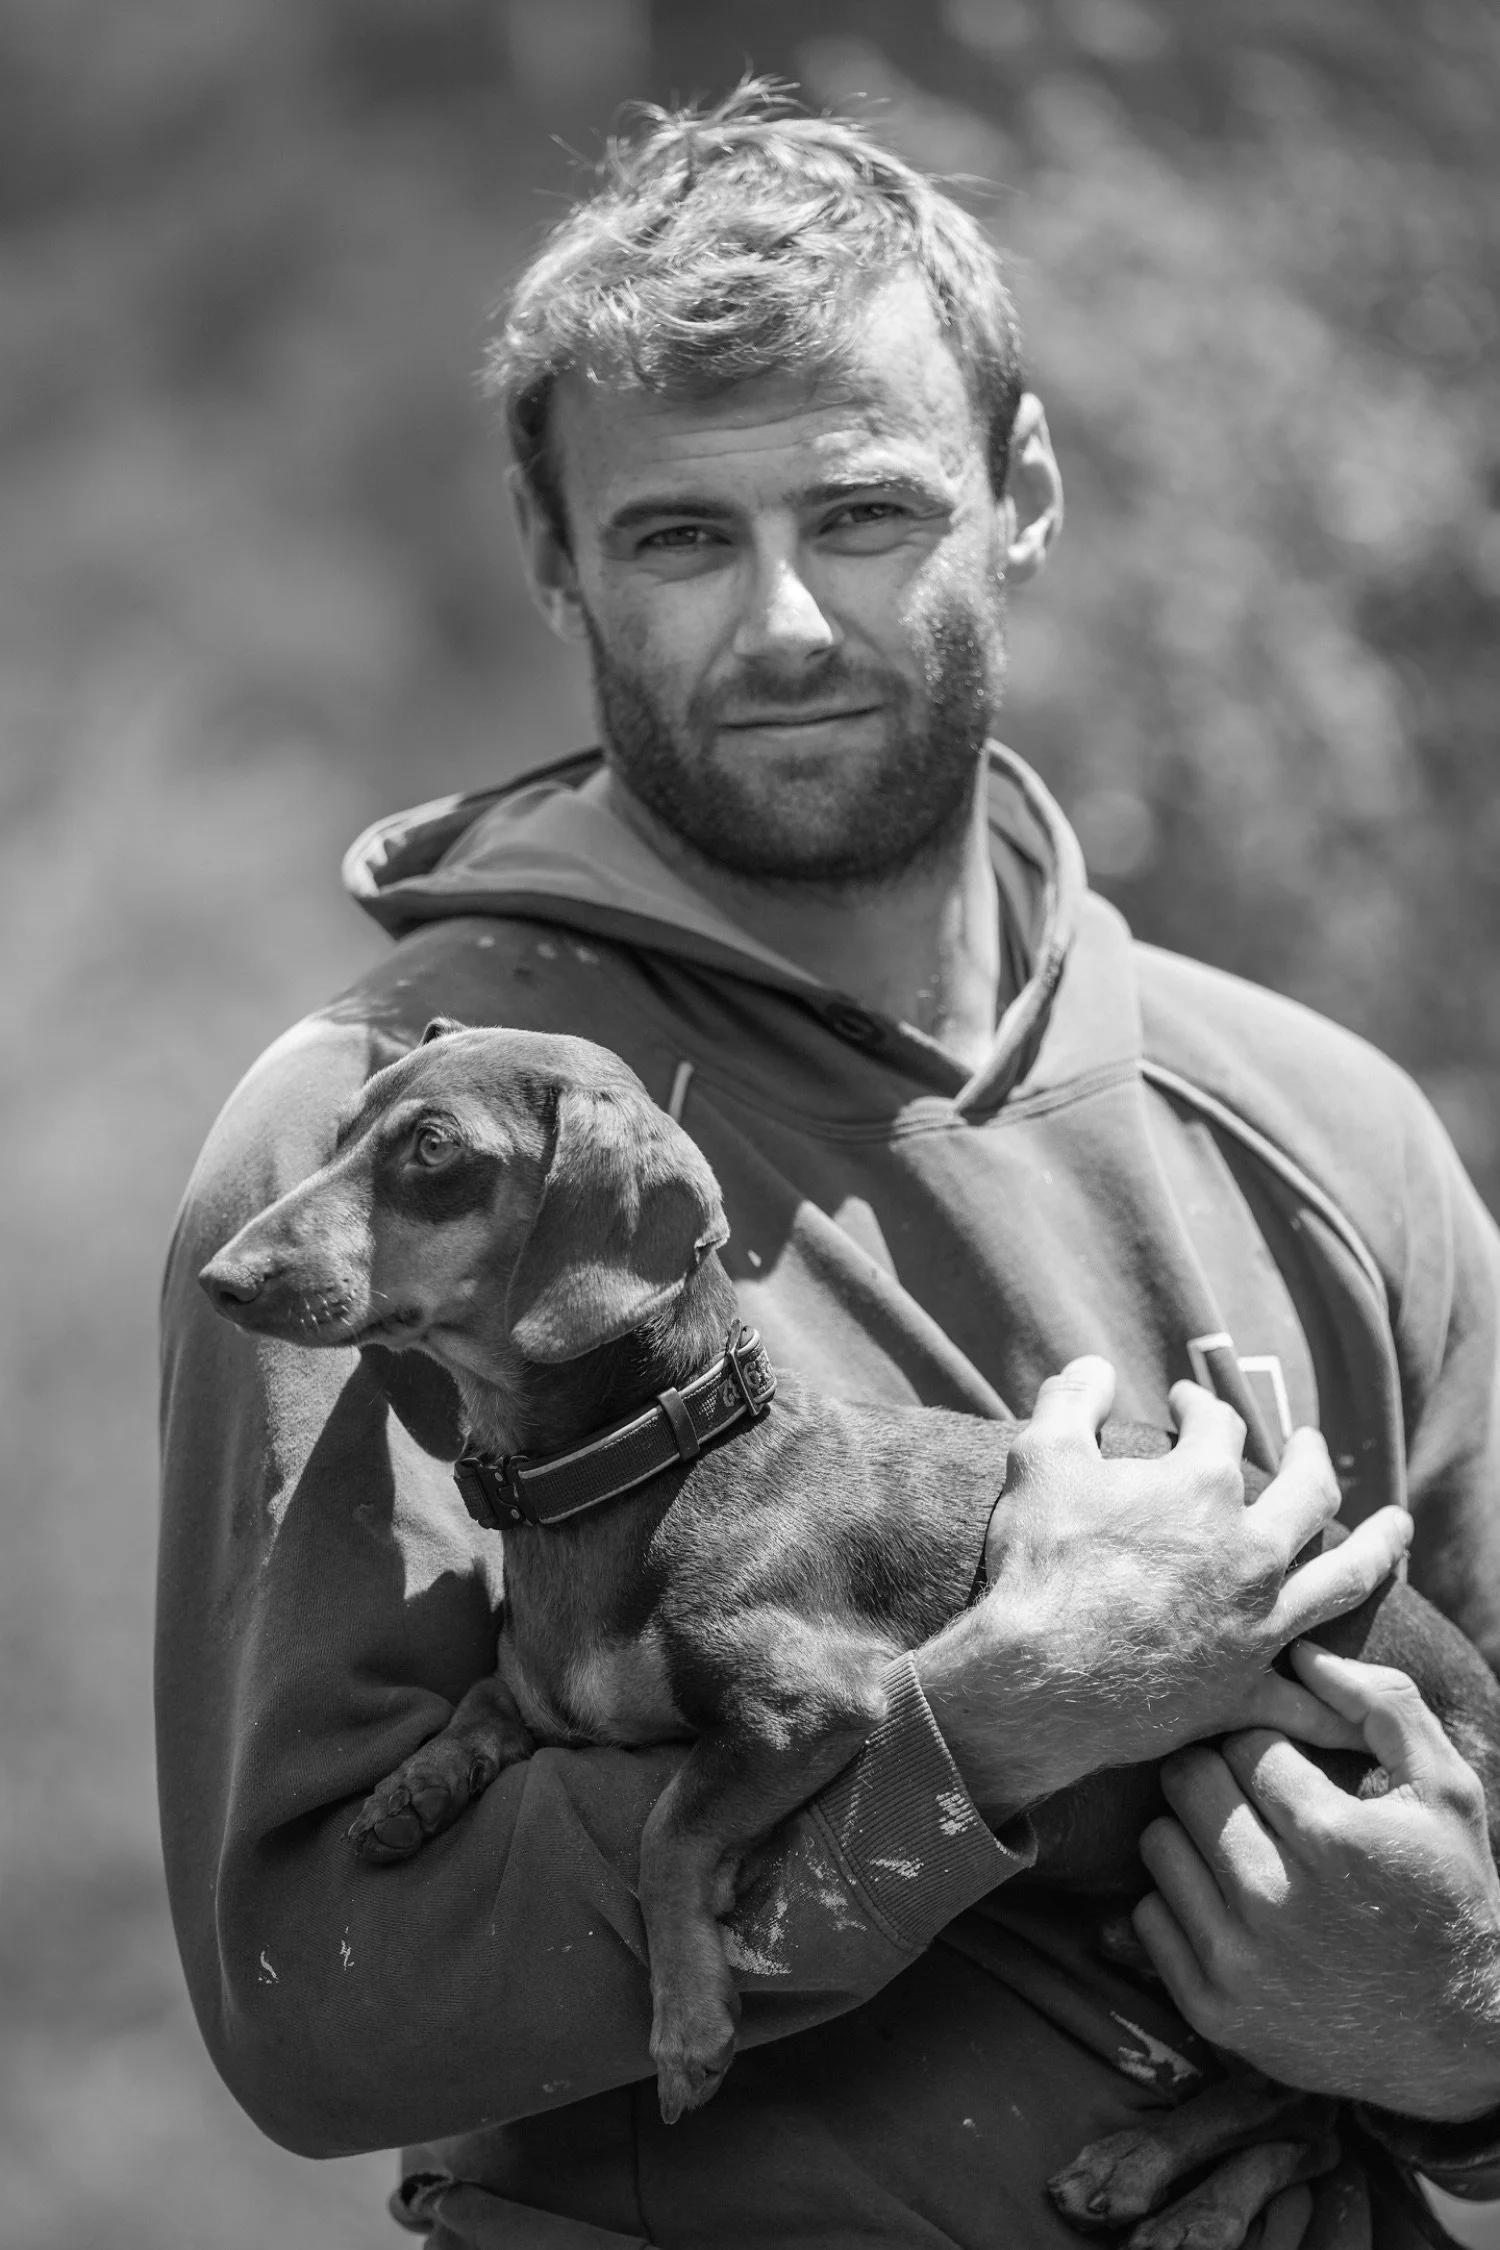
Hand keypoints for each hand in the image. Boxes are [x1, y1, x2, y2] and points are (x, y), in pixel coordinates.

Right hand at [916, 1356, 1412, 1817]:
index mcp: (1203, 1486)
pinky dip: (1333, 1698)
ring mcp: (1258, 1621)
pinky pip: (1309, 1699)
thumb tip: (1091, 1367)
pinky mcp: (1246, 1688)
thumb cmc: (1040, 1562)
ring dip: (1377, 1547)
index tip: (1184, 1404)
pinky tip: (1351, 1695)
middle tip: (1309, 1443)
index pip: (1218, 1427)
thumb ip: (1071, 1403)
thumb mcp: (1041, 1458)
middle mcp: (1250, 1550)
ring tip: (1397, 1527)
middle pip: (1308, 1490)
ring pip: (1343, 1578)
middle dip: (1310, 1456)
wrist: (1038, 1678)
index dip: (1199, 1408)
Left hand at [1134, 1641, 1499, 2119]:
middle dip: (1219, 1778)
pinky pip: (1148, 1914)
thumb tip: (1302, 1650)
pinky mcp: (1212, 2009)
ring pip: (1158, 1842)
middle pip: (1187, 1781)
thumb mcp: (1445, 1791)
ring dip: (1194, 1837)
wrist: (1459, 2041)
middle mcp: (1277, 1900)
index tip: (1291, 1772)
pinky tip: (1231, 1909)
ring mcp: (1239, 1962)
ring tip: (1245, 1852)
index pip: (1242, 1742)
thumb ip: (1382, 1705)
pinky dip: (1180, 1903)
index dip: (1266, 1747)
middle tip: (1255, 1802)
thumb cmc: (1450, 1895)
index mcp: (1334, 1837)